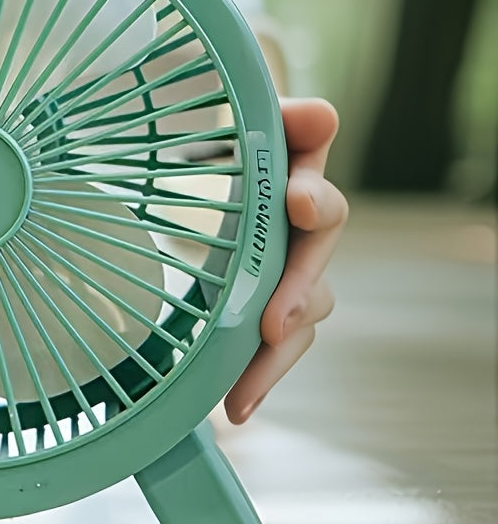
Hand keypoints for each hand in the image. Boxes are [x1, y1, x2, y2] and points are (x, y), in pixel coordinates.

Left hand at [224, 97, 346, 423]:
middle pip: (316, 259)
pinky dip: (258, 379)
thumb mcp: (236, 133)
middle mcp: (299, 231)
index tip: (293, 201)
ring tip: (243, 387)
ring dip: (278, 351)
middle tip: (276, 320)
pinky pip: (274, 349)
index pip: (316, 187)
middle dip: (298, 287)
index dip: (312, 197)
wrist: (203, 188)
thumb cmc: (227, 154)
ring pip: (304, 314)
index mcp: (292, 181)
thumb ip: (275, 123)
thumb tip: (319, 114)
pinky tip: (235, 408)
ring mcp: (286, 274)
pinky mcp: (266, 309)